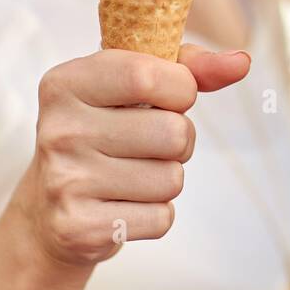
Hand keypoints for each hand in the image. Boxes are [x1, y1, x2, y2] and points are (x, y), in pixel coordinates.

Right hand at [7, 44, 249, 267]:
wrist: (48, 208)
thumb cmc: (106, 131)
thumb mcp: (134, 88)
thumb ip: (190, 67)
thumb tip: (241, 61)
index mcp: (65, 83)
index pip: (148, 76)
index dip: (181, 90)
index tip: (167, 98)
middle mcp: (58, 130)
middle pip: (174, 133)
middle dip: (180, 140)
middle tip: (147, 144)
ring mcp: (65, 181)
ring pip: (172, 179)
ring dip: (166, 178)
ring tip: (131, 174)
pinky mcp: (78, 228)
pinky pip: (161, 218)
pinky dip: (155, 214)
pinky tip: (122, 205)